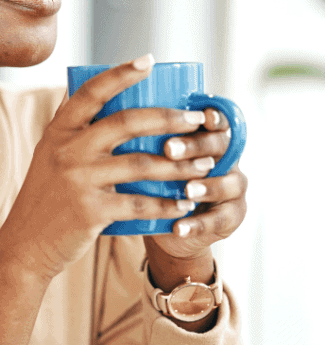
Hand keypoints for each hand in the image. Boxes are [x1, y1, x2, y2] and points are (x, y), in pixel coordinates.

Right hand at [0, 55, 216, 280]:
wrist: (24, 245)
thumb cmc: (46, 198)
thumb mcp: (49, 156)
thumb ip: (73, 129)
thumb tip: (98, 93)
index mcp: (59, 131)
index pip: (91, 92)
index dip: (121, 73)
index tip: (149, 60)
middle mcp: (67, 150)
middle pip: (126, 123)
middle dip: (169, 118)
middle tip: (197, 120)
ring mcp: (79, 180)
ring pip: (141, 165)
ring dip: (179, 165)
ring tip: (204, 164)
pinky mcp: (91, 211)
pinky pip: (139, 204)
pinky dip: (167, 205)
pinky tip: (184, 204)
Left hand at [146, 108, 247, 260]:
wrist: (166, 226)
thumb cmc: (156, 184)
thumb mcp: (150, 161)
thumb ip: (144, 142)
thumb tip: (110, 118)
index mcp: (208, 139)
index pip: (217, 121)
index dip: (213, 117)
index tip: (199, 116)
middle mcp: (227, 159)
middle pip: (221, 147)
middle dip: (195, 147)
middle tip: (170, 149)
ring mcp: (234, 187)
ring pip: (229, 183)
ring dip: (207, 186)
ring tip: (187, 190)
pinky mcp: (233, 216)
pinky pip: (220, 220)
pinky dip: (198, 224)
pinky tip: (179, 227)